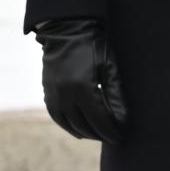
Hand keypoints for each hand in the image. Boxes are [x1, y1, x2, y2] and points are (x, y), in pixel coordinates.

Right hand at [37, 17, 126, 144]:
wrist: (67, 31)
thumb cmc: (94, 47)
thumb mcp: (109, 68)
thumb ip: (115, 95)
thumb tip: (122, 120)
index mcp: (83, 88)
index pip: (99, 120)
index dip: (110, 131)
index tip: (120, 138)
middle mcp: (65, 95)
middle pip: (84, 125)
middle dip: (99, 134)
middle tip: (112, 138)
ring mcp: (54, 94)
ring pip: (69, 124)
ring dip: (85, 133)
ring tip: (98, 135)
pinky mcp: (47, 92)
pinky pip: (57, 116)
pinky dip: (68, 126)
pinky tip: (79, 130)